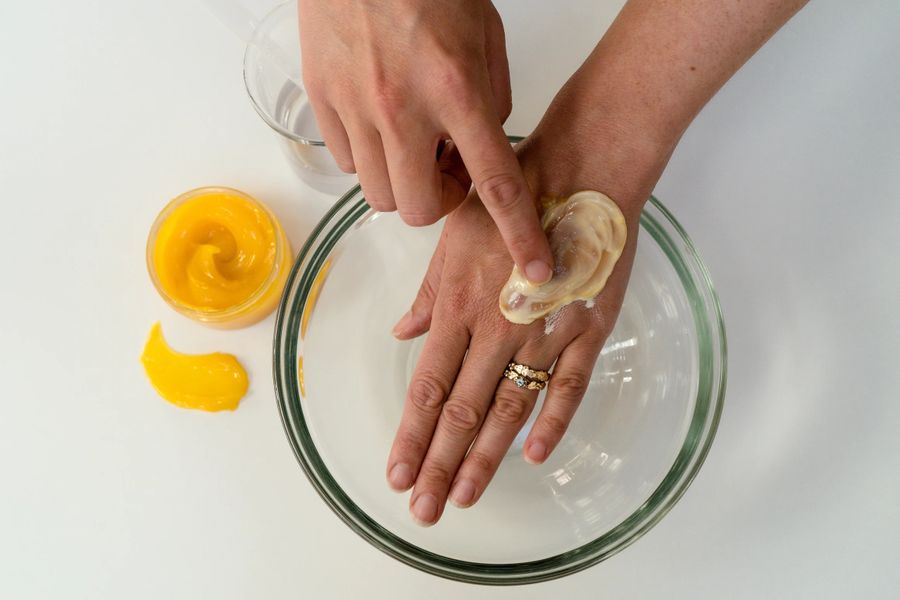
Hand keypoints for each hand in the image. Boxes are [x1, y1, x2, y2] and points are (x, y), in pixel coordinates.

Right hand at [298, 0, 553, 282]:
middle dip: (439, 202)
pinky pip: (345, 163)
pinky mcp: (321, 102)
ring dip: (402, 181)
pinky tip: (378, 122)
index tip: (535, 271)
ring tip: (410, 141)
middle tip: (447, 170)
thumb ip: (491, 102)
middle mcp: (402, 109)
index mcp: (456, 90)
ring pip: (378, 194)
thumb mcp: (486, 38)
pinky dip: (367, 157)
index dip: (520, 234)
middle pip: (420, 209)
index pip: (496, 182)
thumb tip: (479, 152)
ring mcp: (355, 108)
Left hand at [386, 107, 670, 524]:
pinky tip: (534, 457)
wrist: (580, 169)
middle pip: (463, 410)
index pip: (428, 386)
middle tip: (424, 511)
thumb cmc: (510, 196)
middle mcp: (496, 327)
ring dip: (485, 457)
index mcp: (459, 305)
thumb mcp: (453, 236)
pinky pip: (569, 384)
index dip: (411, 435)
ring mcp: (544, 330)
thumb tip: (402, 331)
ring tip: (464, 497)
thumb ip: (430, 293)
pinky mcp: (588, 327)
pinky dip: (552, 421)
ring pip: (510, 408)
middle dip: (439, 464)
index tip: (397, 474)